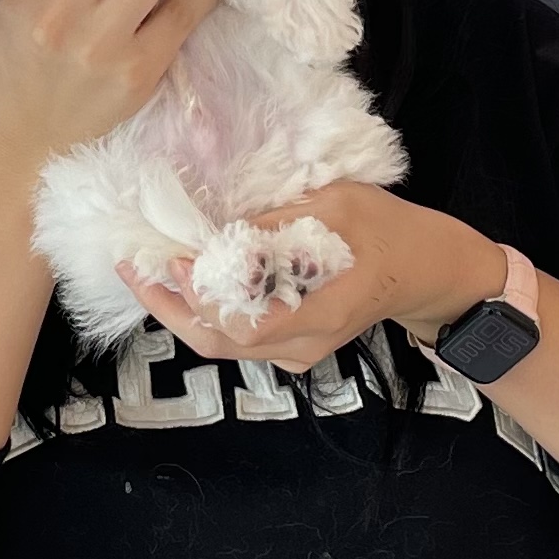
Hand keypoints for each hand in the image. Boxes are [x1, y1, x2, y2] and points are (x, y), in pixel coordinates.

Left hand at [118, 183, 505, 373]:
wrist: (426, 272)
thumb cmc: (389, 230)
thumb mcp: (338, 206)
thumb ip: (279, 222)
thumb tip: (219, 227)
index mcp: (320, 313)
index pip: (244, 324)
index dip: (203, 297)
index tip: (176, 258)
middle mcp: (302, 345)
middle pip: (218, 342)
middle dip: (168, 305)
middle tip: (132, 266)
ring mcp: (295, 353)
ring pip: (221, 344)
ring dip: (178, 308)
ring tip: (143, 270)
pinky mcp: (289, 346)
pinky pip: (235, 337)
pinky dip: (202, 311)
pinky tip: (181, 281)